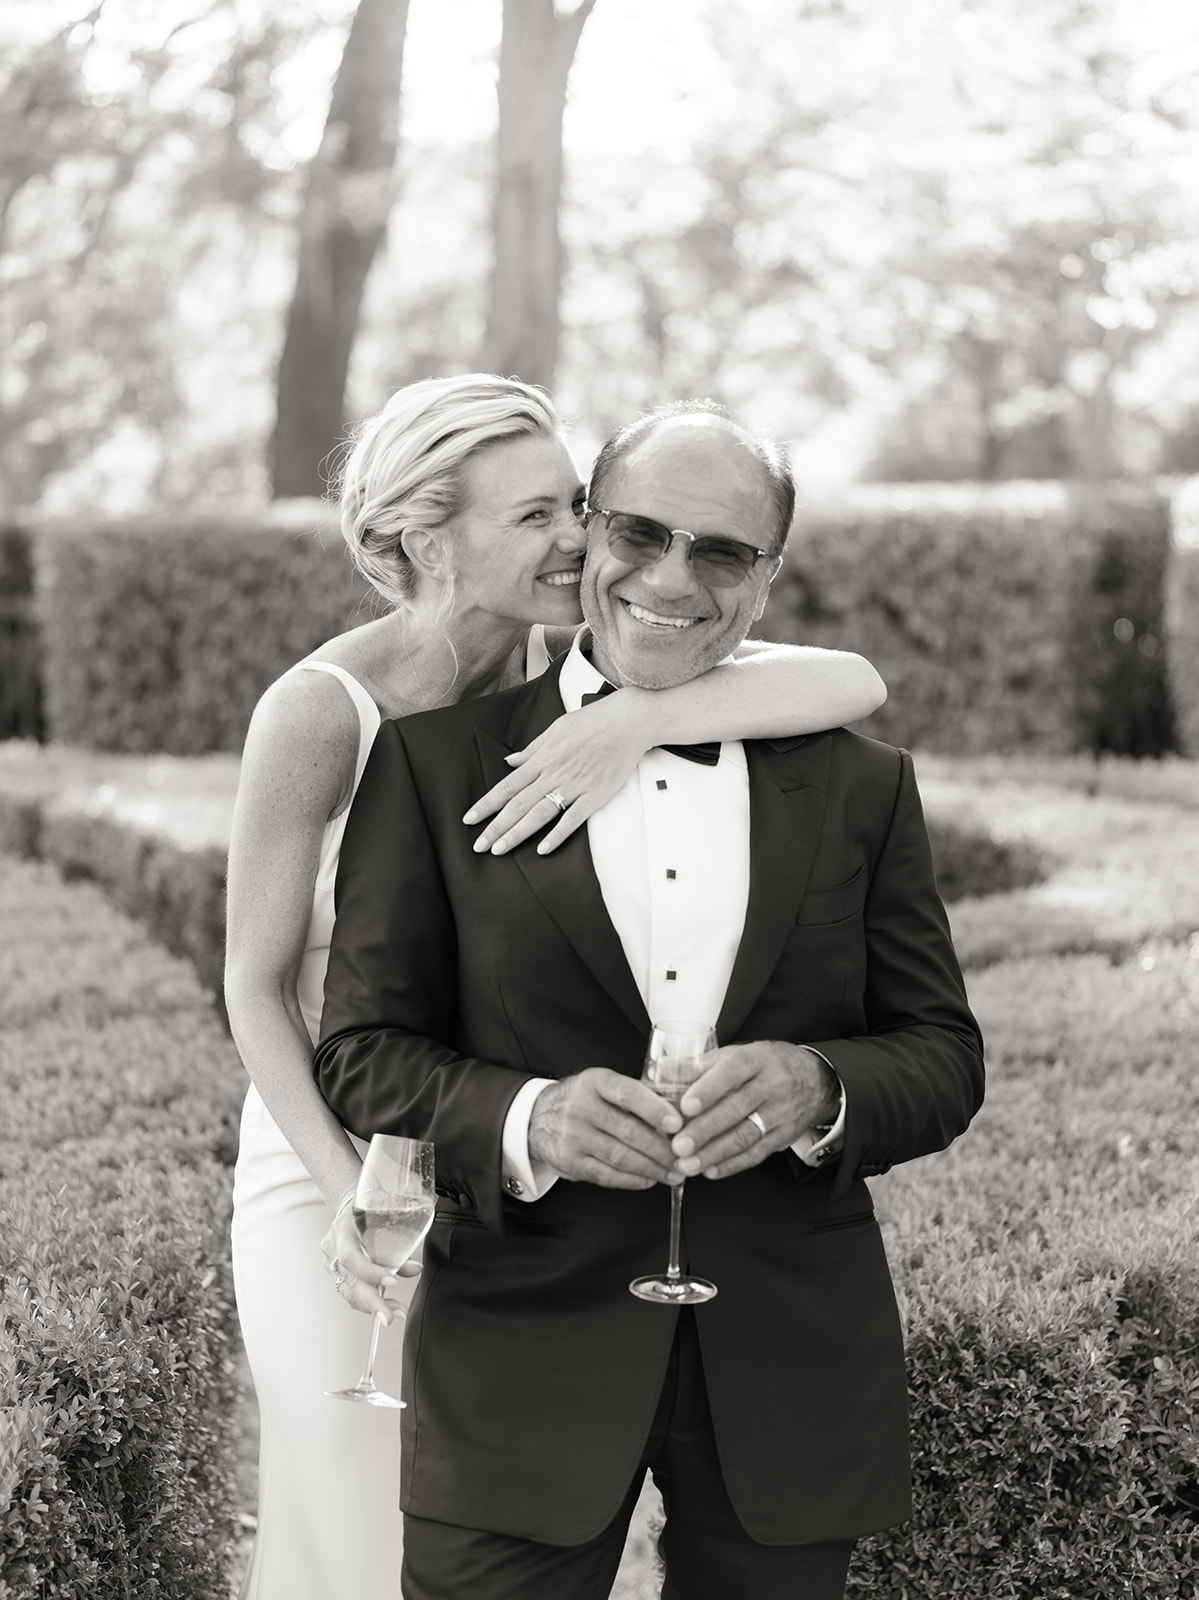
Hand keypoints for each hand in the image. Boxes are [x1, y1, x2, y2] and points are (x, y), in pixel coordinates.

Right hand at [320, 1191, 421, 1321]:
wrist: (347, 1203)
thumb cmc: (368, 1206)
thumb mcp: (384, 1215)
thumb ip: (398, 1243)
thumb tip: (415, 1269)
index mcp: (342, 1231)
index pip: (352, 1257)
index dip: (371, 1272)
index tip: (393, 1281)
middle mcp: (332, 1249)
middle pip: (349, 1281)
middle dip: (372, 1302)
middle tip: (390, 1317)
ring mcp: (330, 1262)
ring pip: (347, 1292)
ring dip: (372, 1306)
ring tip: (394, 1314)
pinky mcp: (335, 1271)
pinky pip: (349, 1291)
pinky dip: (366, 1301)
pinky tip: (383, 1306)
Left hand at [462, 690, 654, 855]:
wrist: (627, 722)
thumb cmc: (592, 721)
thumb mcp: (555, 729)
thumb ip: (532, 750)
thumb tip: (510, 762)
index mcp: (541, 759)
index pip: (506, 787)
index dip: (486, 805)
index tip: (469, 819)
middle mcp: (552, 775)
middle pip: (517, 806)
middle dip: (495, 827)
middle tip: (479, 846)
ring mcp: (573, 787)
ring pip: (538, 815)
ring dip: (517, 834)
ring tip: (499, 850)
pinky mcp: (595, 796)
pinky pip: (572, 820)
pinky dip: (556, 835)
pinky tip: (542, 849)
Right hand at [528, 1069, 683, 1188]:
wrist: (537, 1116)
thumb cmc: (583, 1099)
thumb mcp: (603, 1084)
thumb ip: (636, 1095)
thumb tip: (679, 1114)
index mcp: (595, 1082)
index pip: (628, 1094)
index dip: (654, 1109)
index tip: (677, 1123)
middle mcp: (582, 1107)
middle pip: (628, 1131)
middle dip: (662, 1149)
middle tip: (684, 1158)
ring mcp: (574, 1136)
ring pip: (620, 1157)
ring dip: (652, 1168)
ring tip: (673, 1173)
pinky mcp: (570, 1162)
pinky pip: (607, 1175)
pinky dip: (632, 1180)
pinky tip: (649, 1179)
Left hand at [670, 1042, 840, 1180]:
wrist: (815, 1080)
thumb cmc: (765, 1065)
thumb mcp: (736, 1055)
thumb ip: (699, 1065)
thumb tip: (660, 1071)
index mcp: (755, 1059)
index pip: (731, 1072)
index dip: (708, 1090)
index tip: (685, 1106)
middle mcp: (771, 1086)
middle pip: (736, 1109)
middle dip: (705, 1130)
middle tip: (678, 1145)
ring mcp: (780, 1113)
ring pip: (746, 1135)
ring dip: (714, 1153)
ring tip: (688, 1164)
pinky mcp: (783, 1136)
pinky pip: (757, 1153)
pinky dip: (732, 1164)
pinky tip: (710, 1170)